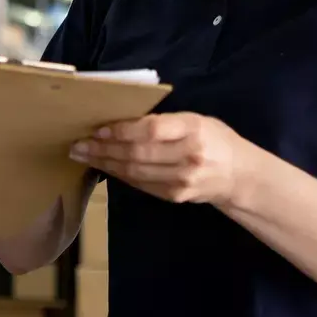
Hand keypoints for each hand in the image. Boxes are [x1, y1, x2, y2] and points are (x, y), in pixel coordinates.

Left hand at [72, 113, 245, 204]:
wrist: (238, 175)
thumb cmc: (215, 139)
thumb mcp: (196, 120)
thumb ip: (165, 122)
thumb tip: (123, 121)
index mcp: (193, 129)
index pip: (151, 130)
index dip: (121, 131)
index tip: (98, 128)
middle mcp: (187, 156)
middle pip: (137, 153)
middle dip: (103, 149)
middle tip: (78, 144)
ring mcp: (180, 180)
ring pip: (134, 172)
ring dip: (105, 163)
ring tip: (83, 155)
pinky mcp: (173, 196)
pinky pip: (139, 184)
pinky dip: (119, 174)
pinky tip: (104, 166)